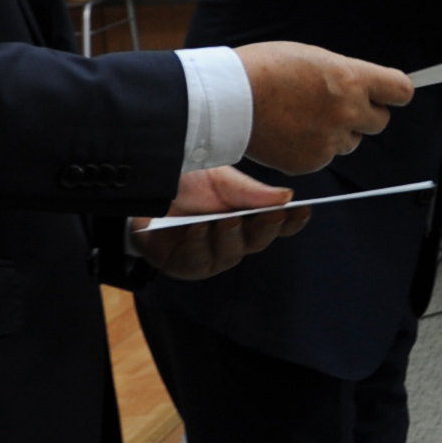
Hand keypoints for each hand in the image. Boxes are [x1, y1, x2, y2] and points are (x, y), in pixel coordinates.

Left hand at [131, 167, 307, 280]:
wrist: (138, 190)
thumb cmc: (181, 182)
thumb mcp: (217, 177)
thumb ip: (248, 191)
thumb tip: (287, 197)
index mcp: (246, 214)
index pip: (276, 223)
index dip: (292, 221)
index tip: (304, 210)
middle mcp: (232, 237)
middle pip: (258, 240)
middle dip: (265, 228)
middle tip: (271, 216)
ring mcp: (210, 254)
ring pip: (231, 253)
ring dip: (230, 237)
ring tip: (227, 221)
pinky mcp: (185, 265)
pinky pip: (199, 261)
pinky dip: (199, 245)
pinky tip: (197, 229)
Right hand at [233, 41, 410, 175]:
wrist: (227, 99)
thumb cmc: (265, 69)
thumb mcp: (313, 57)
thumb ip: (344, 74)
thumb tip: (362, 86)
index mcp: (351, 79)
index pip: (401, 90)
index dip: (395, 92)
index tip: (389, 93)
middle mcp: (347, 112)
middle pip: (380, 121)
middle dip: (364, 114)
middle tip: (336, 104)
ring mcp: (330, 140)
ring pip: (350, 141)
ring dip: (337, 132)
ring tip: (303, 116)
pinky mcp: (312, 162)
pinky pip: (324, 156)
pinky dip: (312, 148)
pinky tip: (289, 132)